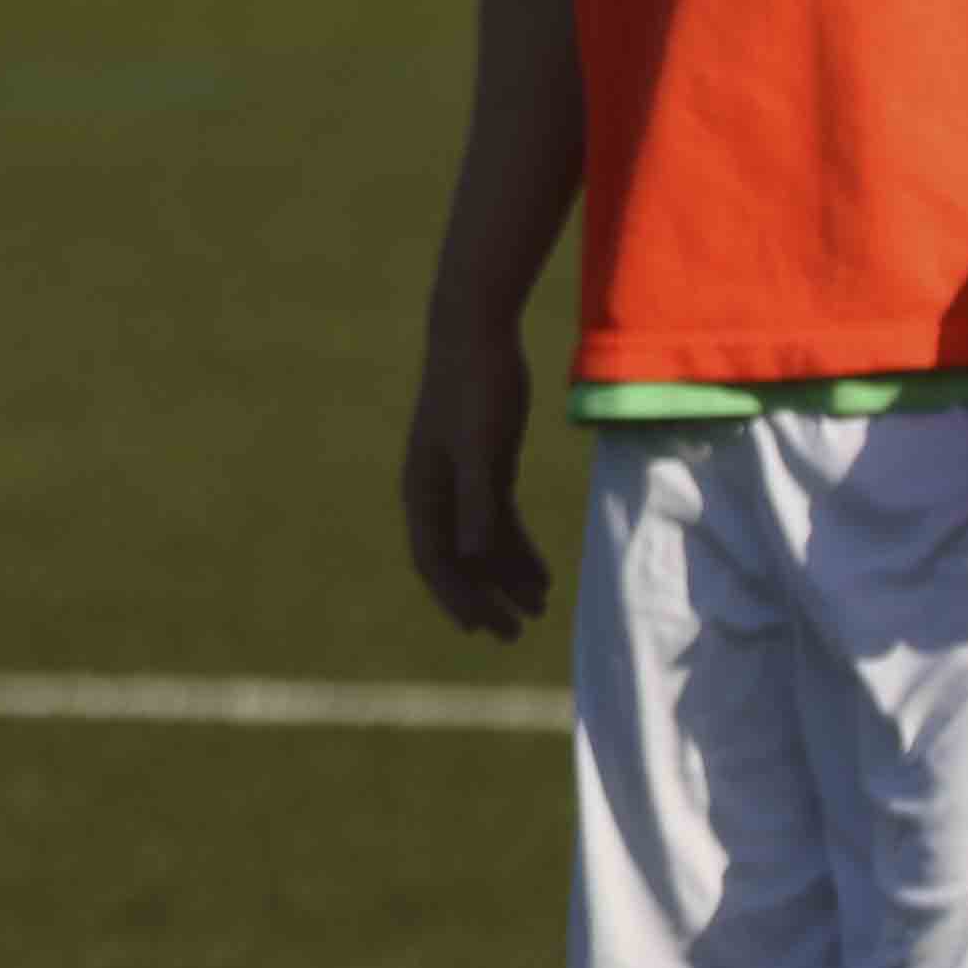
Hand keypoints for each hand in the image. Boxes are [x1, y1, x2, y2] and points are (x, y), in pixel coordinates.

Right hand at [400, 320, 551, 639]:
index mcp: (424, 488)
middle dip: (483, 597)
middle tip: (515, 633)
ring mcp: (461, 478)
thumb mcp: (481, 449)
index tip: (484, 630)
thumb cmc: (475, 388)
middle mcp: (437, 489)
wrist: (477, 334)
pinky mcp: (486, 464)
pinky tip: (543, 571)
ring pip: (480, 542)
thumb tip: (470, 558)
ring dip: (506, 576)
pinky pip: (498, 519)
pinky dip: (517, 547)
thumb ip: (477, 503)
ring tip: (540, 608)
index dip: (457, 598)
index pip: (435, 558)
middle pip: (456, 559)